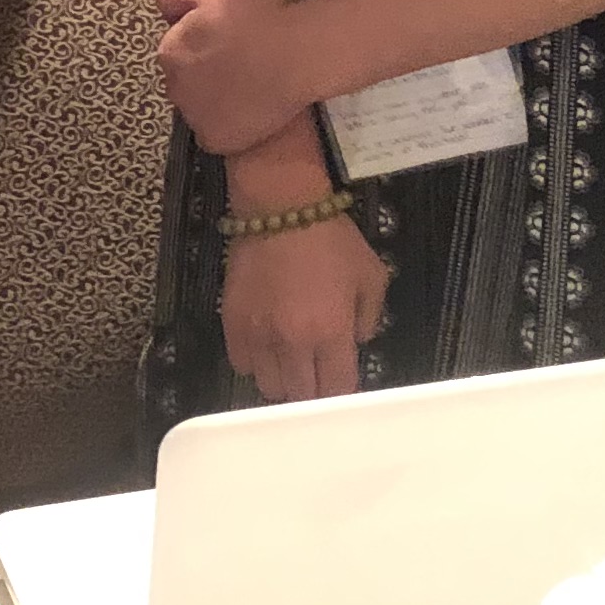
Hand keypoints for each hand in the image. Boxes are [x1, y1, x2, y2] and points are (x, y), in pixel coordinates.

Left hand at [155, 0, 318, 157]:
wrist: (295, 56)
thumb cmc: (257, 16)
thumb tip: (162, 11)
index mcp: (169, 51)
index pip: (175, 51)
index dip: (201, 46)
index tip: (227, 42)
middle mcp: (173, 87)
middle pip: (184, 82)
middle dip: (202, 75)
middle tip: (238, 65)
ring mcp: (194, 117)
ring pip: (197, 110)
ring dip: (212, 102)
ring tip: (246, 89)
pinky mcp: (215, 140)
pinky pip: (213, 136)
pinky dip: (225, 128)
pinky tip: (247, 112)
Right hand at [221, 210, 387, 402]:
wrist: (279, 208)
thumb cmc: (330, 238)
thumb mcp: (371, 274)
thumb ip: (370, 317)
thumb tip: (355, 339)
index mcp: (331, 333)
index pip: (338, 389)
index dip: (341, 391)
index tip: (340, 380)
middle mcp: (294, 343)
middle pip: (301, 395)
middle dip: (313, 389)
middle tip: (316, 372)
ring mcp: (259, 336)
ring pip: (269, 386)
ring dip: (282, 380)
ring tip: (289, 362)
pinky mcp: (232, 324)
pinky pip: (241, 364)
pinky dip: (254, 363)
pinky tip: (265, 347)